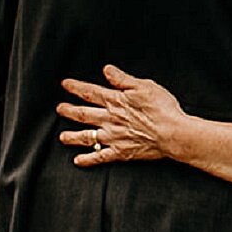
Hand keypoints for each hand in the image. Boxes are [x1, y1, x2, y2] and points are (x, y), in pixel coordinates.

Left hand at [57, 65, 189, 166]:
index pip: (90, 92)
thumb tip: (107, 70)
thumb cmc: (162, 108)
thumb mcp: (144, 86)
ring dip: (72, 136)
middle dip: (69, 111)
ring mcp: (113, 138)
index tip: (65, 84)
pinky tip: (77, 161)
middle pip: (83, 114)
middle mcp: (109, 119)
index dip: (76, 87)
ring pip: (86, 137)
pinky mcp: (120, 152)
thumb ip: (123, 79)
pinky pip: (99, 157)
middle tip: (59, 109)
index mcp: (115, 101)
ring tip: (62, 137)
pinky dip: (87, 159)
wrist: (172, 133)